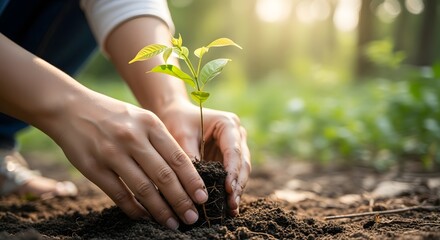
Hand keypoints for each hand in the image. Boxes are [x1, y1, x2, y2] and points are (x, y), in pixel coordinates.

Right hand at [45, 93, 207, 228]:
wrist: (71, 108)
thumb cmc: (114, 116)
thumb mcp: (142, 119)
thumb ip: (161, 142)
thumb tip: (184, 174)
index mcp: (150, 124)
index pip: (178, 158)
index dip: (193, 181)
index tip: (203, 198)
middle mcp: (133, 138)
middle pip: (164, 176)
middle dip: (181, 200)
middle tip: (192, 218)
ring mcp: (112, 153)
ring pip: (144, 189)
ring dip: (161, 210)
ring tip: (173, 223)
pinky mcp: (94, 168)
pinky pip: (120, 194)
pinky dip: (135, 209)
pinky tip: (145, 217)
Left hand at [157, 100, 250, 215]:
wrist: (176, 115)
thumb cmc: (178, 122)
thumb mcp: (181, 137)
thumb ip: (190, 158)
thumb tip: (196, 186)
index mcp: (228, 124)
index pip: (234, 150)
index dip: (232, 171)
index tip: (228, 189)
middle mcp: (237, 135)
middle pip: (242, 163)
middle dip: (237, 184)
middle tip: (231, 204)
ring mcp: (236, 147)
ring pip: (242, 171)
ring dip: (237, 190)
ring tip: (231, 209)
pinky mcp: (229, 159)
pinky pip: (233, 175)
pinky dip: (231, 190)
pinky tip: (229, 207)